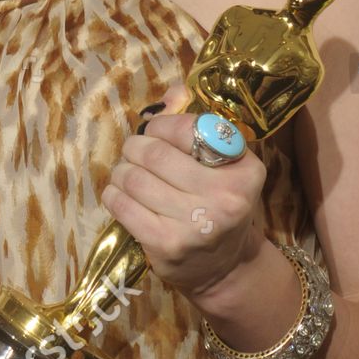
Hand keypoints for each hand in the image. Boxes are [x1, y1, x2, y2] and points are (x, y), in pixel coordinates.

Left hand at [99, 84, 267, 303]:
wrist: (224, 268)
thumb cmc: (220, 204)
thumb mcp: (224, 166)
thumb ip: (198, 125)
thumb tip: (174, 90)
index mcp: (244, 170)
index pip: (189, 129)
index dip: (163, 126)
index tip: (155, 132)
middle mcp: (226, 197)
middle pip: (155, 153)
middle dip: (135, 147)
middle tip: (133, 152)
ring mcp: (196, 225)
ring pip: (134, 178)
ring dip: (122, 171)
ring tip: (127, 174)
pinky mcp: (167, 245)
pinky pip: (123, 206)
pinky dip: (113, 195)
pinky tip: (119, 195)